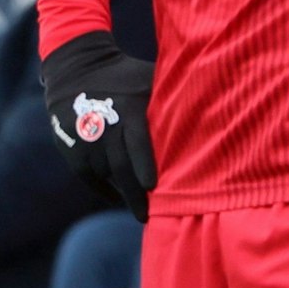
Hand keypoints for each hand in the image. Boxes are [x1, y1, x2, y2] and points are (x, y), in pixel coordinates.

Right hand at [41, 30, 156, 221]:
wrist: (77, 70)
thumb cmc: (127, 76)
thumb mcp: (150, 80)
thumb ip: (173, 97)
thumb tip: (216, 107)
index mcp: (129, 109)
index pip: (137, 142)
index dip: (145, 165)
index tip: (154, 187)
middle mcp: (105, 126)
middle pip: (121, 167)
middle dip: (135, 194)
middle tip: (148, 217)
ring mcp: (86, 138)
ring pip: (107, 173)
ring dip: (123, 190)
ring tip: (142, 208)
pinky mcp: (71, 147)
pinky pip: (89, 176)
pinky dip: (103, 189)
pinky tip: (117, 198)